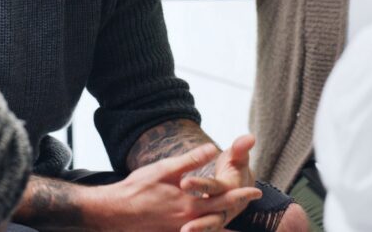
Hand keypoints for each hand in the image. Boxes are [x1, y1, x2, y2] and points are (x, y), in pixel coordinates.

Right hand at [92, 142, 261, 231]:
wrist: (115, 212)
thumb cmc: (138, 188)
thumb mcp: (165, 169)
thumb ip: (190, 160)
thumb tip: (212, 148)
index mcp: (189, 204)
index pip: (222, 199)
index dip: (241, 195)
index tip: (257, 191)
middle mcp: (188, 221)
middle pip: (220, 217)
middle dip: (238, 211)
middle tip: (253, 203)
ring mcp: (180, 230)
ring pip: (209, 230)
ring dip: (224, 226)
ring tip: (238, 224)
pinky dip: (206, 230)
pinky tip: (208, 226)